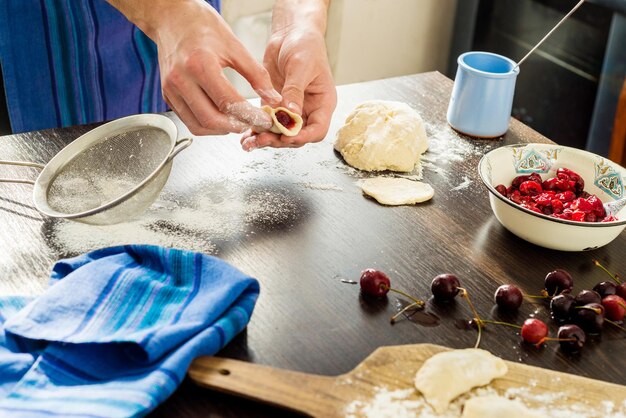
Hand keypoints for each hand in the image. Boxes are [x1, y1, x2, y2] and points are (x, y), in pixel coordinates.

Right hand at [110, 0, 280, 134]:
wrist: (172, 17)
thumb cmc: (202, 26)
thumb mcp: (234, 46)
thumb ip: (256, 74)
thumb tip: (273, 97)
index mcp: (200, 64)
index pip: (228, 102)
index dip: (249, 116)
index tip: (264, 120)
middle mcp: (181, 79)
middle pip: (211, 119)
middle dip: (236, 126)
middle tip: (252, 124)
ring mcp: (171, 89)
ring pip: (198, 125)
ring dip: (221, 130)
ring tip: (238, 123)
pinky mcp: (167, 95)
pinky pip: (188, 120)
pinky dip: (207, 125)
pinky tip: (221, 119)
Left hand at [241, 1, 335, 149]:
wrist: (291, 32)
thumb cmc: (305, 45)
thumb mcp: (301, 66)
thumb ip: (295, 90)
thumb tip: (291, 112)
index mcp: (322, 103)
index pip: (317, 129)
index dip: (302, 136)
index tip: (286, 136)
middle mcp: (308, 110)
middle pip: (296, 136)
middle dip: (279, 140)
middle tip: (262, 139)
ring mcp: (291, 110)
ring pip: (280, 133)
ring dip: (265, 139)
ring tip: (249, 142)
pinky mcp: (275, 105)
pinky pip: (267, 123)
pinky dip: (257, 130)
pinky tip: (246, 136)